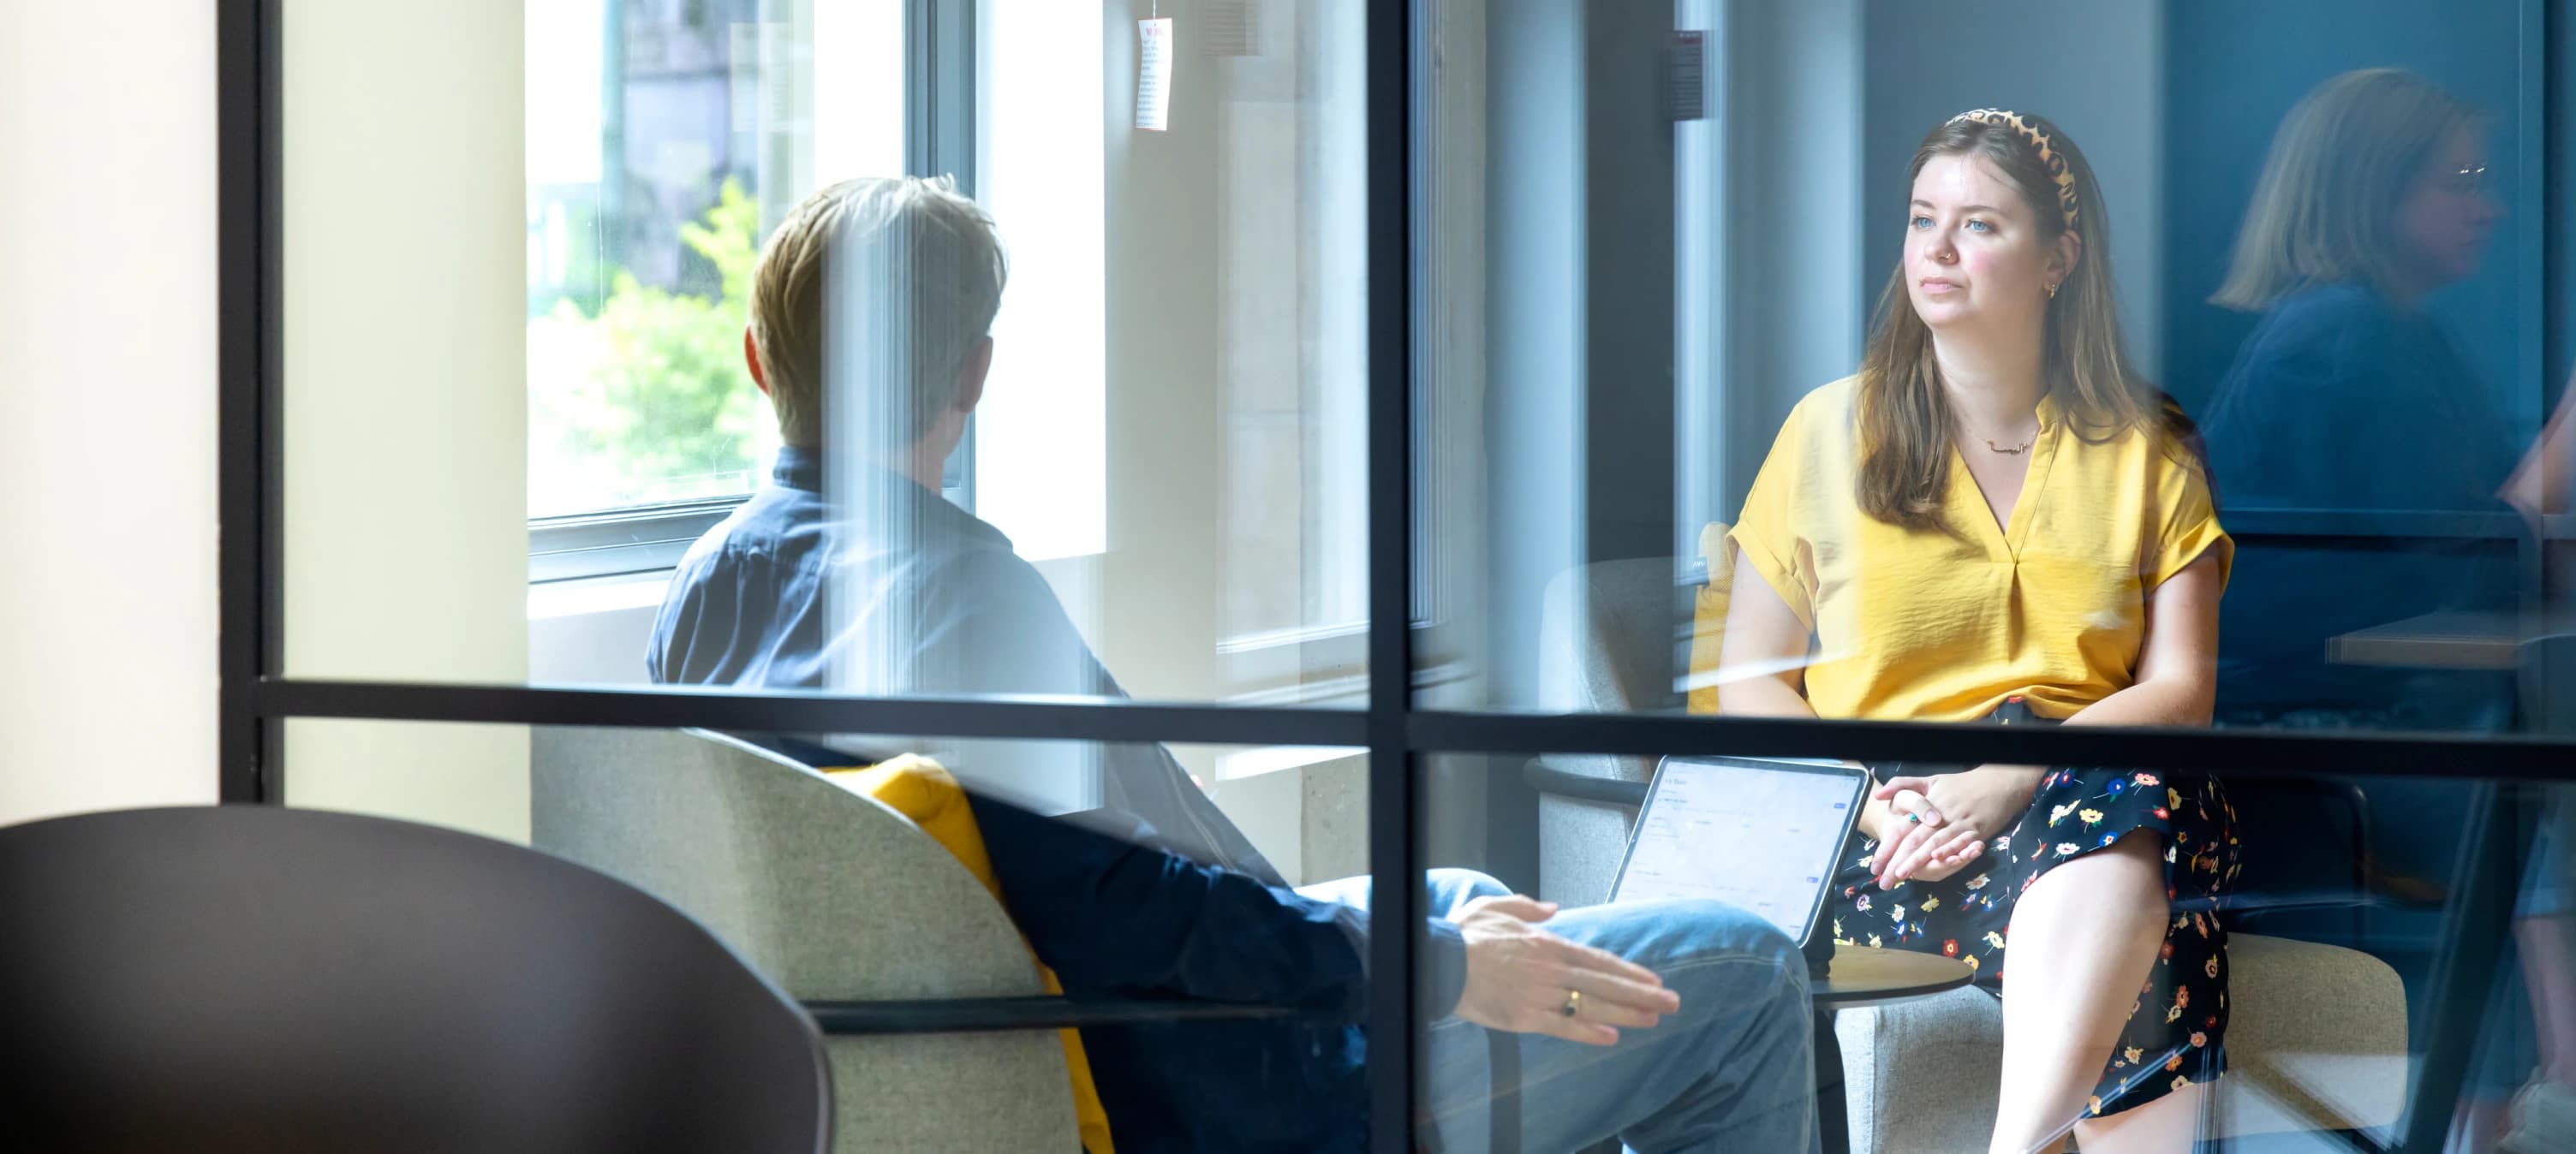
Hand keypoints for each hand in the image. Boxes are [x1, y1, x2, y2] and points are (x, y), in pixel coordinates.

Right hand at [1451, 895, 1678, 1045]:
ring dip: (1625, 1013)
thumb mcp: (1496, 907)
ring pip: (1590, 1005)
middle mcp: (1551, 969)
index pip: (1597, 960)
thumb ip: (1528, 908)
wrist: (1441, 961)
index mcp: (1547, 944)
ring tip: (1654, 1019)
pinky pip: (1562, 1025)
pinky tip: (1611, 1037)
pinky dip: (1587, 1031)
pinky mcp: (1525, 1016)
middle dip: (1641, 994)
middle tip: (1672, 1002)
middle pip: (1604, 983)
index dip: (1627, 971)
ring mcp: (1540, 994)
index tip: (1654, 980)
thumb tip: (1553, 909)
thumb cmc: (1465, 935)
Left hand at [1870, 767, 2042, 887]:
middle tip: (1884, 880)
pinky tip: (1936, 861)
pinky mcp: (1976, 829)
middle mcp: (1940, 814)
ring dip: (1918, 860)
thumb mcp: (1930, 780)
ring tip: (1902, 875)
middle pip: (1914, 839)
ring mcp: (1958, 822)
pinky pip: (1959, 841)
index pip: (1902, 829)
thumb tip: (1877, 795)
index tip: (1875, 866)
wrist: (1997, 782)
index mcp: (1926, 804)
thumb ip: (1902, 785)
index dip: (1887, 848)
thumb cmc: (1961, 784)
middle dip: (1898, 861)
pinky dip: (1948, 851)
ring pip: (1934, 843)